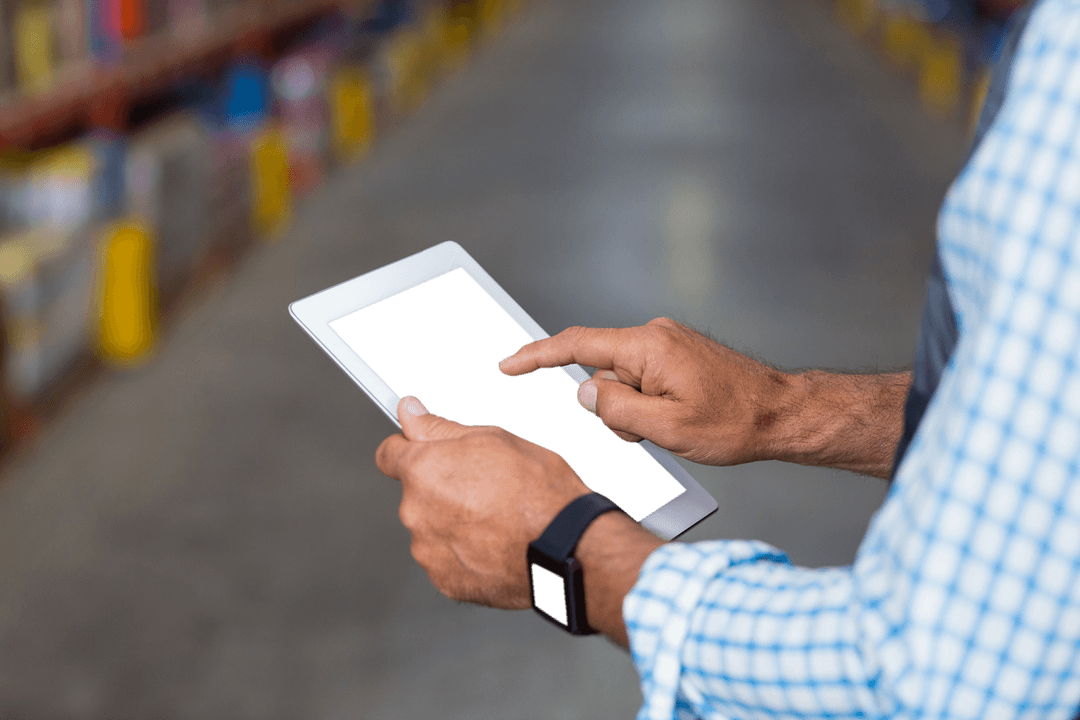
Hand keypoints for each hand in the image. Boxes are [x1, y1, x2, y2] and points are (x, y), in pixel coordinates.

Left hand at [375, 395, 591, 608]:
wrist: (565, 545)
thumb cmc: (538, 490)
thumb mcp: (493, 438)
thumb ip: (439, 427)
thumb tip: (409, 412)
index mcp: (423, 470)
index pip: (388, 454)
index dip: (407, 449)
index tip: (421, 451)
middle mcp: (415, 511)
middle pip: (415, 494)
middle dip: (440, 489)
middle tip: (483, 487)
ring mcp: (428, 550)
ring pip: (431, 528)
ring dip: (452, 523)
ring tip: (495, 519)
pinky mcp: (445, 581)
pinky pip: (446, 561)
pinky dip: (464, 553)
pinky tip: (495, 544)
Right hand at [498, 317, 790, 465]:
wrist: (783, 413)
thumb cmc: (735, 422)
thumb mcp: (668, 429)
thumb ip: (616, 411)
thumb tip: (584, 394)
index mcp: (648, 347)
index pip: (578, 346)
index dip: (538, 356)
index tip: (508, 365)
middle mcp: (654, 337)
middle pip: (602, 373)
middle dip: (613, 409)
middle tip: (653, 432)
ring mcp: (667, 345)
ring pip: (622, 383)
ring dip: (635, 412)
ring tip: (676, 426)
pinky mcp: (677, 356)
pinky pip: (642, 381)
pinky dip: (648, 405)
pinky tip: (678, 419)